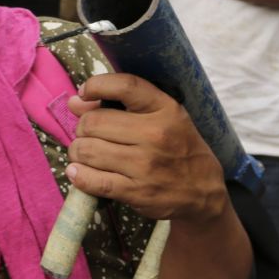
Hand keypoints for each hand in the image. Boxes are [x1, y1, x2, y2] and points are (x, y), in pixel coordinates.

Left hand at [64, 73, 225, 222]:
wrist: (204, 192)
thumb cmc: (179, 148)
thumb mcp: (164, 118)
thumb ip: (122, 105)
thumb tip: (75, 102)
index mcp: (165, 110)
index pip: (124, 86)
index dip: (96, 85)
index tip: (85, 93)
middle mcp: (156, 134)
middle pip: (94, 121)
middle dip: (83, 127)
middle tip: (89, 135)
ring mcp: (145, 165)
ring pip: (87, 150)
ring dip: (78, 151)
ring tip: (85, 154)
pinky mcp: (136, 192)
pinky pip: (92, 180)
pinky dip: (78, 175)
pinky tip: (79, 172)